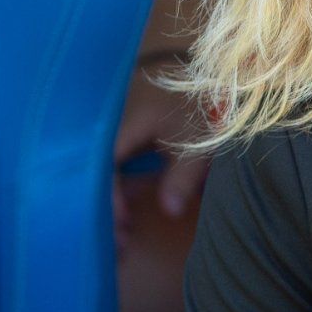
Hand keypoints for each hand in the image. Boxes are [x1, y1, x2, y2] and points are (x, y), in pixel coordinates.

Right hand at [114, 64, 212, 225]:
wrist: (218, 72)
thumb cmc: (207, 105)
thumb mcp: (198, 144)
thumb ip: (182, 177)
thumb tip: (168, 211)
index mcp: (123, 123)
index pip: (101, 168)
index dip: (109, 199)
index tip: (123, 224)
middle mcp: (112, 121)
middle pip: (94, 170)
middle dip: (103, 206)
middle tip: (120, 239)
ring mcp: (117, 122)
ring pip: (101, 166)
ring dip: (109, 197)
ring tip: (123, 231)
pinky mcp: (126, 126)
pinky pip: (111, 160)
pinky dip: (116, 185)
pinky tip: (125, 206)